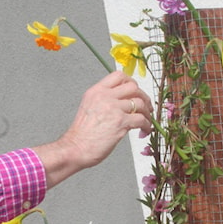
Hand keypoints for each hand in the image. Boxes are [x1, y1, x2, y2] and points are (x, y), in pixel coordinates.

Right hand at [33, 71, 152, 188]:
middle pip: (133, 87)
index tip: (135, 92)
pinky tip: (144, 131)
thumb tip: (122, 102)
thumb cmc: (81, 134)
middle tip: (146, 107)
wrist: (75, 148)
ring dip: (147, 113)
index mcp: (96, 91)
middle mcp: (105, 96)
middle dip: (143, 97)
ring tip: (146, 121)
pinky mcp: (120, 122)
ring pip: (140, 103)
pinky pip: (141, 119)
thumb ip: (103, 101)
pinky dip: (147, 125)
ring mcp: (113, 108)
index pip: (118, 76)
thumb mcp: (89, 108)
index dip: (131, 82)